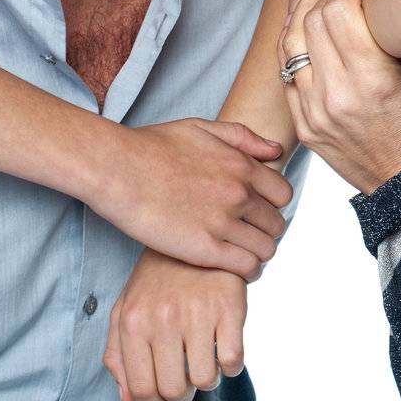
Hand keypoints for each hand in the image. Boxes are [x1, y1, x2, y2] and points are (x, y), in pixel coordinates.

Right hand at [85, 119, 292, 279]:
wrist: (117, 169)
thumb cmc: (153, 146)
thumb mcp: (202, 128)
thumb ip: (243, 138)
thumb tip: (276, 150)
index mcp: (242, 166)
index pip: (283, 194)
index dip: (273, 204)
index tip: (259, 210)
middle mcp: (239, 194)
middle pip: (277, 223)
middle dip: (266, 230)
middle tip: (249, 234)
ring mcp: (223, 222)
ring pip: (266, 249)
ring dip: (258, 252)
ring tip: (243, 253)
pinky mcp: (204, 249)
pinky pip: (246, 267)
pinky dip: (248, 271)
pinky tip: (237, 269)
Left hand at [104, 249, 246, 400]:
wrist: (194, 229)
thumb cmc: (158, 278)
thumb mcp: (126, 309)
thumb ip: (118, 354)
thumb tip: (128, 397)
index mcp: (133, 322)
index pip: (141, 388)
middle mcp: (162, 319)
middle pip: (174, 388)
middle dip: (181, 394)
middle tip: (185, 380)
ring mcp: (197, 312)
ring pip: (205, 379)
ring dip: (208, 379)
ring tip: (205, 360)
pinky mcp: (229, 306)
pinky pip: (233, 360)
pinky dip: (231, 365)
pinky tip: (224, 348)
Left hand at [278, 0, 400, 195]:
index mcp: (372, 78)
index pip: (337, 10)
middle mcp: (337, 94)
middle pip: (311, 20)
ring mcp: (314, 111)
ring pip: (289, 43)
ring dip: (303, 19)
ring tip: (320, 14)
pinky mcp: (303, 124)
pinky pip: (285, 73)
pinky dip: (293, 50)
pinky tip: (307, 41)